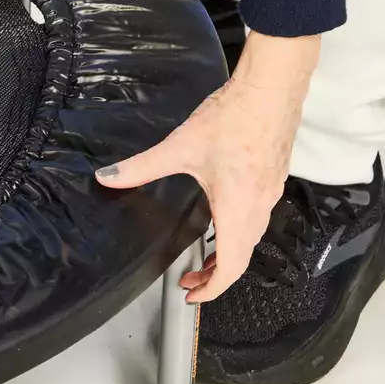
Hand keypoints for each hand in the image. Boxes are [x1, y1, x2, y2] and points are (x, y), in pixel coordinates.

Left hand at [96, 32, 321, 302]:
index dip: (212, 289)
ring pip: (251, 238)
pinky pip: (258, 217)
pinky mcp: (275, 177)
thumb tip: (109, 177)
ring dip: (228, 253)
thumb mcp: (180, 147)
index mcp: (238, 209)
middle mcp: (259, 206)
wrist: (273, 86)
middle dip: (214, 276)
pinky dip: (239, 231)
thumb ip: (141, 167)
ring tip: (204, 258)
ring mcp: (271, 192)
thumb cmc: (235, 117)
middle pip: (241, 258)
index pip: (230, 267)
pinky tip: (222, 217)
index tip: (192, 296)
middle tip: (190, 281)